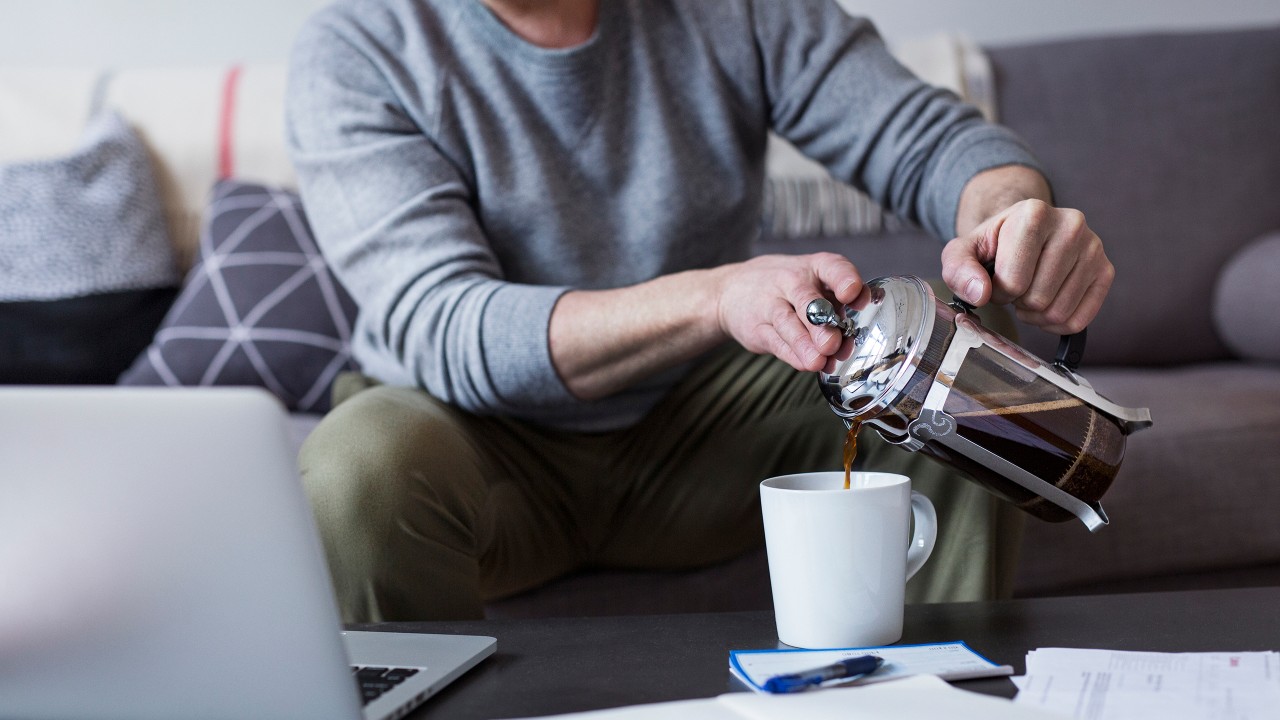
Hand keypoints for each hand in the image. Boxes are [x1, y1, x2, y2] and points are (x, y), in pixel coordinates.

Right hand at [714, 253, 862, 371]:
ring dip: (804, 343)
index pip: (832, 268)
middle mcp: (792, 281)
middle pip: (806, 300)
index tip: (852, 293)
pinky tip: (804, 363)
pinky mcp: (757, 328)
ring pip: (788, 323)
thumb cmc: (786, 288)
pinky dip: (791, 355)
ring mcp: (770, 303)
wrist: (732, 290)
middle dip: (821, 323)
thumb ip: (836, 307)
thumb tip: (853, 338)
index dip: (844, 279)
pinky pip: (776, 342)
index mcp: (815, 267)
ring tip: (818, 361)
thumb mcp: (813, 284)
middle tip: (832, 343)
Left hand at [941, 198, 1113, 334]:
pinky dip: (1055, 323)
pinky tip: (1047, 303)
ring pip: (1058, 312)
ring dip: (1035, 314)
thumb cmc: (994, 243)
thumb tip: (980, 294)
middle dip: (1017, 302)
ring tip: (1029, 292)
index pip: (1013, 281)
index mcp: (1034, 213)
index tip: (996, 278)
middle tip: (1014, 286)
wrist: (1026, 231)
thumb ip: (959, 269)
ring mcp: (1093, 248)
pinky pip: (1078, 321)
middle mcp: (1071, 225)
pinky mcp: (1106, 270)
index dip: (997, 291)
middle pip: (1037, 299)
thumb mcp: (963, 251)